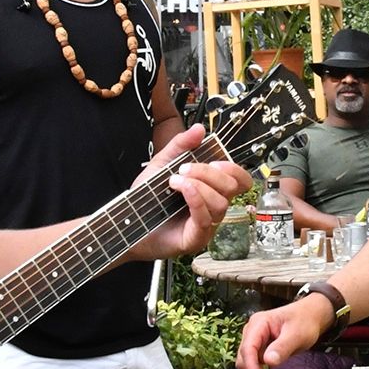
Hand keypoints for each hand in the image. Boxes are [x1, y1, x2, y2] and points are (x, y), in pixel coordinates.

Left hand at [133, 124, 251, 259]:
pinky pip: (205, 219)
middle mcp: (213, 208)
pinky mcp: (196, 239)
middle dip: (209, 173)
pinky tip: (182, 190)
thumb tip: (199, 129)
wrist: (127, 221)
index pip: (240, 181)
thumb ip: (181, 145)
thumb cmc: (147, 198)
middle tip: (184, 168)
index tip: (213, 160)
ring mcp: (207, 225)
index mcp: (211, 190)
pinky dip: (196, 200)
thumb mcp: (163, 164)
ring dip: (198, 186)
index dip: (234, 169)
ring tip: (174, 181)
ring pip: (221, 203)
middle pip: (232, 188)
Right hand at [235, 296, 332, 368]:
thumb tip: (268, 362)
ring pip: (247, 365)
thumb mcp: (297, 334)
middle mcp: (252, 332)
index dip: (251, 367)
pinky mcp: (259, 350)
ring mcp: (255, 341)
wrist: (311, 315)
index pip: (248, 348)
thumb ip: (283, 347)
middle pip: (244, 359)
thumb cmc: (304, 321)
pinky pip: (254, 366)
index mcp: (259, 324)